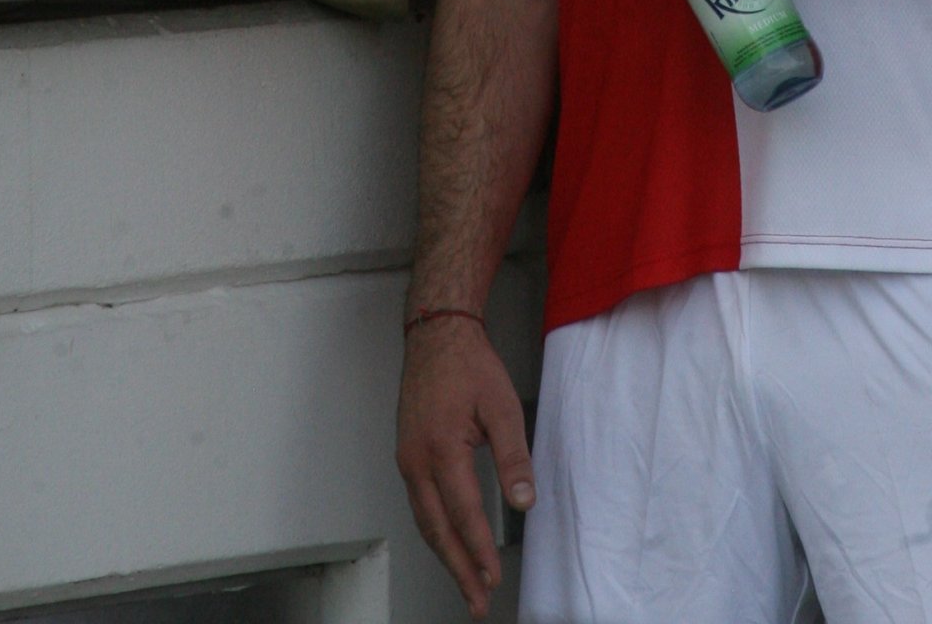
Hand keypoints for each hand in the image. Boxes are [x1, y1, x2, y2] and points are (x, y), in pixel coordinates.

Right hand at [397, 315, 534, 618]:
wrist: (435, 335)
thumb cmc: (470, 365)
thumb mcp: (501, 405)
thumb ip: (513, 456)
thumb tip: (525, 501)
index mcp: (441, 449)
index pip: (463, 513)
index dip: (479, 550)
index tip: (493, 579)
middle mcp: (416, 461)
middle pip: (437, 529)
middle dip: (458, 568)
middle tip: (477, 601)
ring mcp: (407, 460)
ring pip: (425, 521)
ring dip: (445, 556)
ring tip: (466, 583)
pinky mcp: (406, 456)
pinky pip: (419, 505)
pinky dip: (434, 532)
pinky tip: (448, 544)